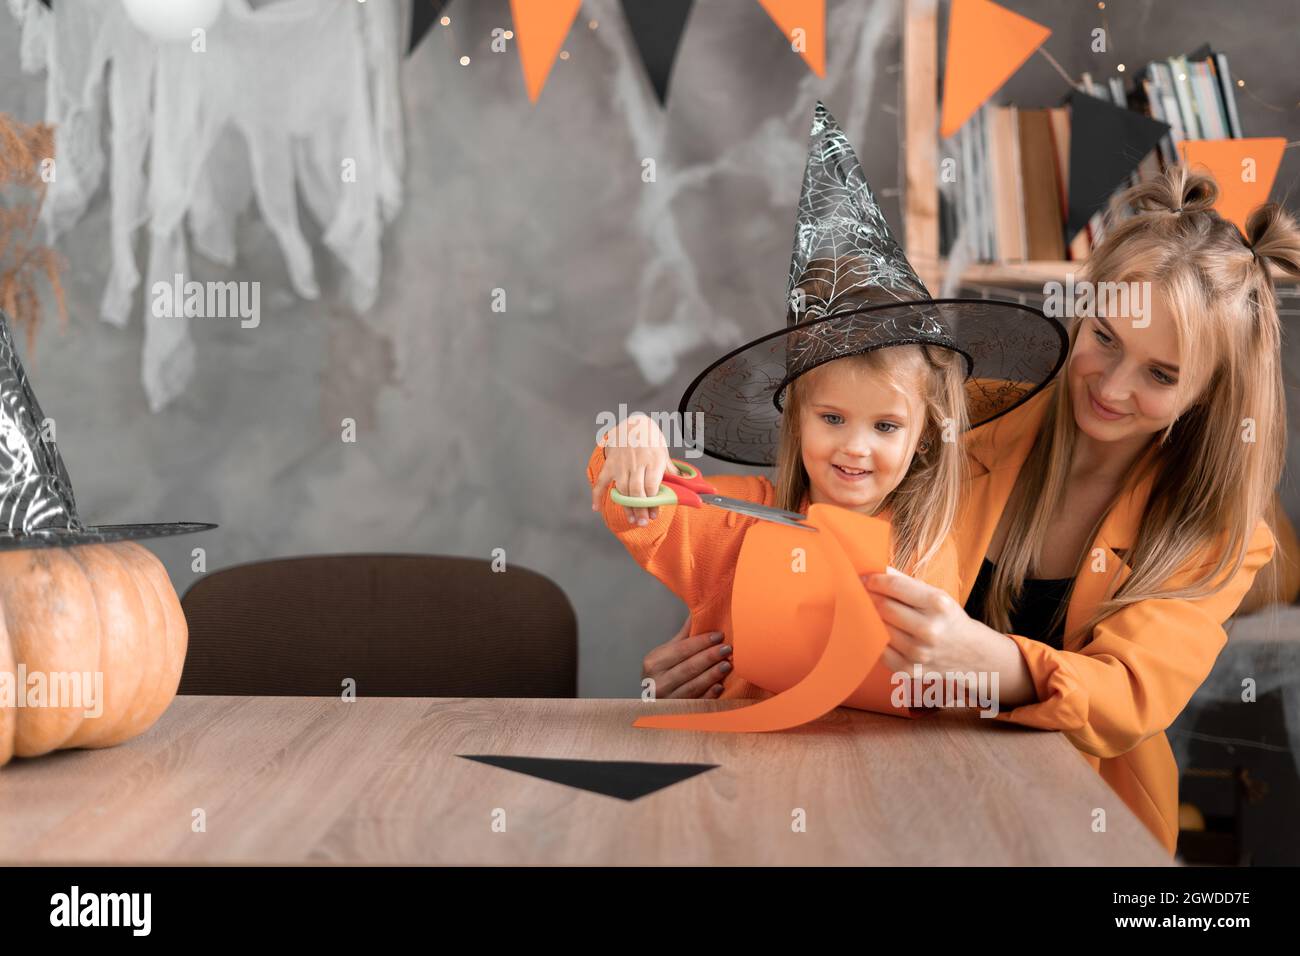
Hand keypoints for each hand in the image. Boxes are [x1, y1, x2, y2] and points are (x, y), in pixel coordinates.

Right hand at [590, 413, 671, 525]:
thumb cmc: (651, 439)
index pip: (651, 486)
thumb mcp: (664, 453)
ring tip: (632, 519)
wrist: (634, 423)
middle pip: (636, 491)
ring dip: (626, 507)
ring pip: (622, 490)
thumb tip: (685, 484)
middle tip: (644, 522)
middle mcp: (636, 462)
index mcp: (653, 459)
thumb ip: (670, 471)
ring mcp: (621, 464)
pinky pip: (601, 481)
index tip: (655, 514)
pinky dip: (597, 495)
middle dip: (640, 509)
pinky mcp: (610, 464)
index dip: (653, 503)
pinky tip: (596, 508)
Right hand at [641, 616, 732, 698]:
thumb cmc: (664, 672)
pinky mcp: (677, 713)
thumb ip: (684, 635)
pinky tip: (720, 686)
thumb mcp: (668, 652)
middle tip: (728, 648)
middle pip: (688, 667)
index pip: (681, 650)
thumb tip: (699, 610)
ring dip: (712, 675)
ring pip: (693, 685)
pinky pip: (696, 703)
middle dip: (710, 657)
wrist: (654, 699)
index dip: (701, 642)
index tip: (719, 635)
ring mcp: (666, 700)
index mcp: (653, 662)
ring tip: (728, 665)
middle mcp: (656, 682)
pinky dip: (709, 694)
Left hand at [862, 570, 997, 678]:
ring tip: (870, 612)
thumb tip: (877, 572)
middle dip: (868, 598)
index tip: (864, 578)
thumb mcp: (937, 596)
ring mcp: (919, 652)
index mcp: (938, 604)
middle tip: (862, 594)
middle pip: (883, 607)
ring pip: (878, 629)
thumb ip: (906, 583)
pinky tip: (878, 632)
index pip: (895, 586)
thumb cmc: (948, 619)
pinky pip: (879, 651)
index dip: (874, 580)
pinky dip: (875, 639)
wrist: (973, 654)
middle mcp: (930, 629)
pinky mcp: (909, 670)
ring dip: (869, 618)